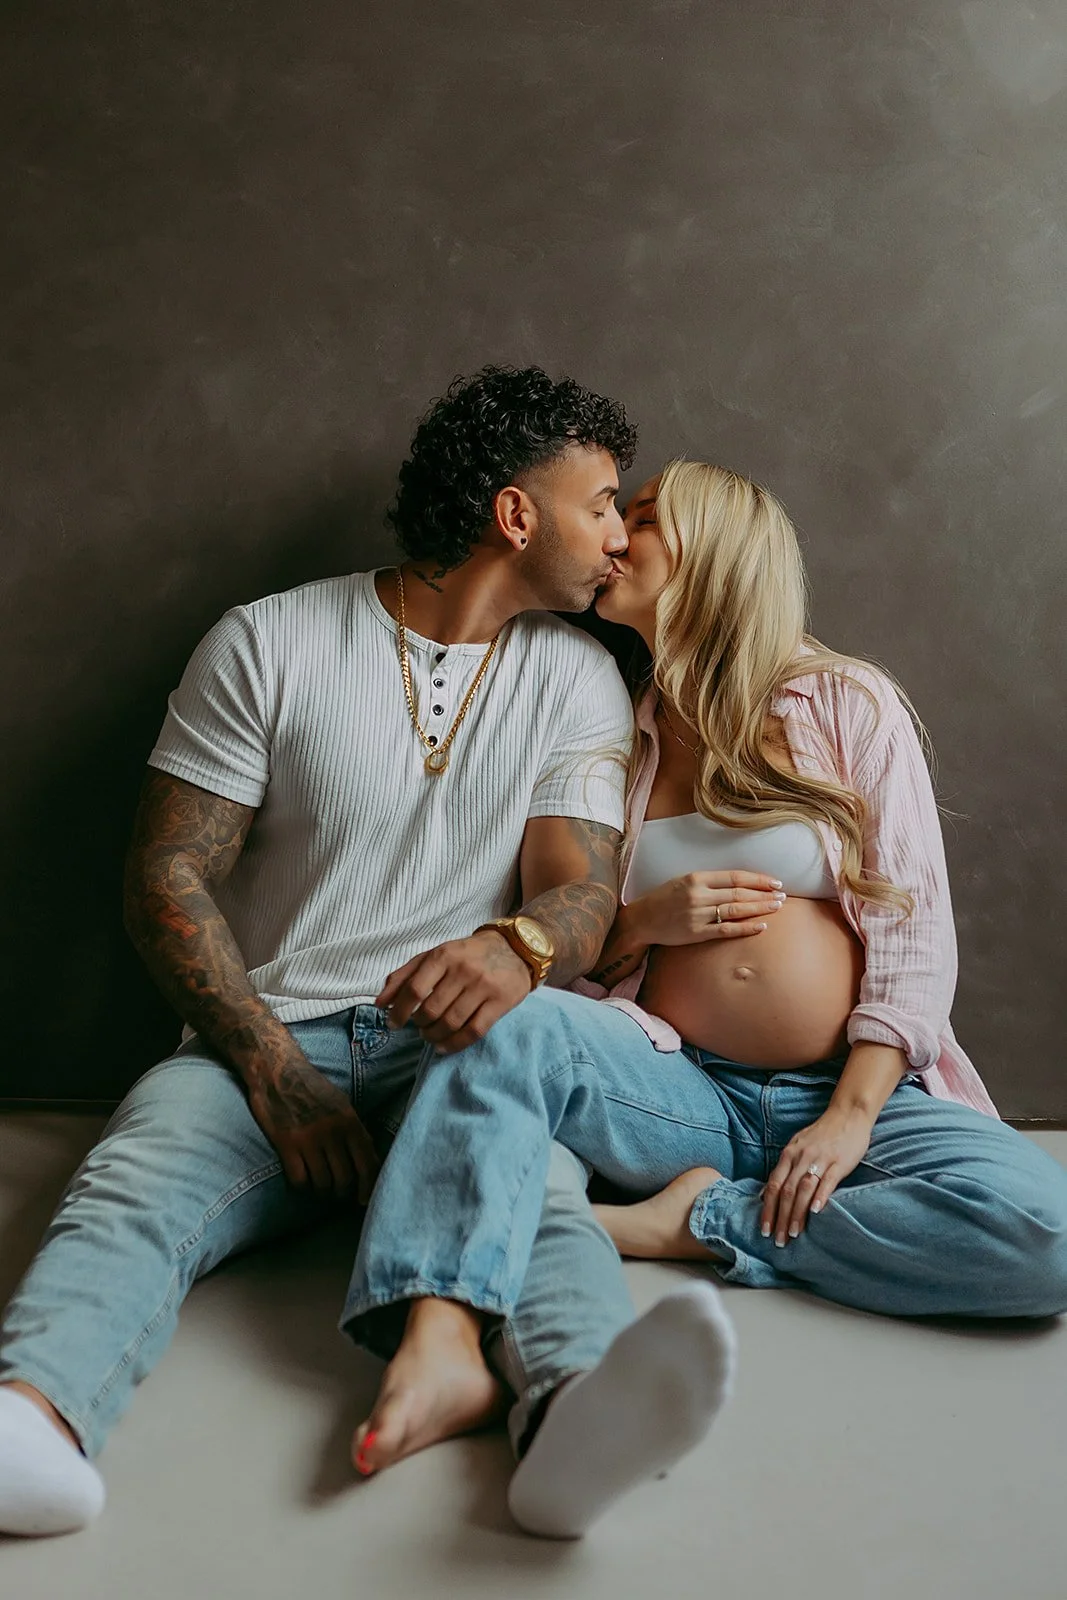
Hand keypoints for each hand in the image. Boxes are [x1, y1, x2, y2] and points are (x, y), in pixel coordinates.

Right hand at [246, 1057, 379, 1201]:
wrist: (277, 1070)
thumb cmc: (311, 1088)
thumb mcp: (341, 1104)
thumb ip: (355, 1130)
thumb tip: (369, 1160)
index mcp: (350, 1122)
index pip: (368, 1164)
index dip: (367, 1188)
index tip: (362, 1200)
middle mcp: (333, 1132)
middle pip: (345, 1179)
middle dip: (342, 1193)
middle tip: (336, 1194)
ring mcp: (309, 1138)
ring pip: (323, 1183)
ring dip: (321, 1192)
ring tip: (319, 1188)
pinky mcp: (286, 1143)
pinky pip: (299, 1180)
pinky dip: (302, 1187)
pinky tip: (301, 1180)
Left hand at [376, 930, 532, 1053]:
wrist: (514, 949)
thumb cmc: (467, 955)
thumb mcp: (435, 955)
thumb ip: (405, 975)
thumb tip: (381, 1003)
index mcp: (443, 955)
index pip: (414, 989)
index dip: (399, 1011)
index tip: (393, 1024)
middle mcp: (463, 970)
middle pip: (431, 1010)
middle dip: (419, 1025)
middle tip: (419, 1027)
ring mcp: (483, 987)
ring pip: (451, 1023)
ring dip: (434, 1036)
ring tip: (430, 1036)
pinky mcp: (500, 1002)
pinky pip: (473, 1031)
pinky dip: (454, 1044)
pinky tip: (444, 1046)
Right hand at [626, 871, 785, 946]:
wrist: (642, 919)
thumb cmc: (665, 898)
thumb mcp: (684, 881)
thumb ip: (709, 881)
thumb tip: (739, 883)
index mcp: (696, 878)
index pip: (734, 877)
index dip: (757, 879)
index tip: (774, 882)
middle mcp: (698, 895)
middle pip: (739, 894)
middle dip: (764, 894)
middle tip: (782, 895)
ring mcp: (697, 915)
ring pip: (736, 911)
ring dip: (759, 909)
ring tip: (776, 907)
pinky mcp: (696, 933)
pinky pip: (726, 930)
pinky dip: (745, 928)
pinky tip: (761, 926)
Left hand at [760, 1106, 872, 1245]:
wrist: (848, 1114)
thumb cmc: (823, 1134)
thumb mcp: (799, 1146)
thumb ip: (787, 1167)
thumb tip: (771, 1191)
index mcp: (789, 1154)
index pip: (773, 1185)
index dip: (768, 1209)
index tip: (764, 1229)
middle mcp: (801, 1157)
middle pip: (786, 1191)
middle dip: (780, 1218)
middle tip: (778, 1240)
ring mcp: (820, 1159)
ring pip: (803, 1189)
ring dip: (797, 1213)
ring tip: (794, 1233)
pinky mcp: (839, 1161)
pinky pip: (828, 1181)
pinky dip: (820, 1197)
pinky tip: (815, 1212)